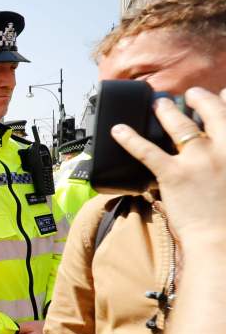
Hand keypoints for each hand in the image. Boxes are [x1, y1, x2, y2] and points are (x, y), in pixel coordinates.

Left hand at [111, 88, 225, 245]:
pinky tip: (118, 130)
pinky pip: (146, 151)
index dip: (225, 100)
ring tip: (158, 104)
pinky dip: (129, 139)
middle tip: (190, 94)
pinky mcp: (173, 174)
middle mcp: (223, 148)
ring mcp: (197, 160)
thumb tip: (218, 149)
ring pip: (178, 124)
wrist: (223, 240)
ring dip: (166, 111)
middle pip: (209, 111)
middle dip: (198, 98)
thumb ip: (225, 158)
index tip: (222, 93)